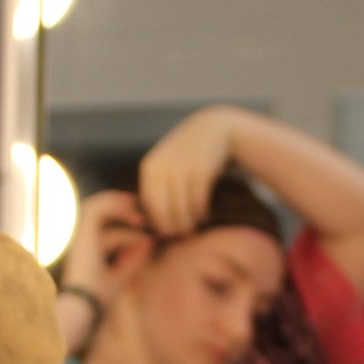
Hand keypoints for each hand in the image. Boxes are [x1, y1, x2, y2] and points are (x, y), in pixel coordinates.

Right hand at [66, 190, 153, 302]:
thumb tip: (149, 241)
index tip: (142, 225)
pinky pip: (99, 209)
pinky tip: (136, 220)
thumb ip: (134, 258)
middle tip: (140, 207)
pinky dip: (118, 209)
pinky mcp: (83, 232)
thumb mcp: (122, 273)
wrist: (86, 302)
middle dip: (118, 205)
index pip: (101, 225)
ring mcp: (79, 233)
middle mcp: (80, 237)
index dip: (122, 221)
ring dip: (120, 206)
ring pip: (97, 206)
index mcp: (85, 247)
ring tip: (141, 218)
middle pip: (96, 210)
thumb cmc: (100, 294)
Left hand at [138, 107, 241, 238]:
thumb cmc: (187, 153)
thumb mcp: (165, 162)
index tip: (167, 233)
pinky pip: (199, 202)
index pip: (150, 204)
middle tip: (183, 234)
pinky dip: (201, 212)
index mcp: (150, 167)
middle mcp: (164, 168)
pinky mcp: (202, 171)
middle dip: (174, 227)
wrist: (212, 128)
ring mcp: (183, 169)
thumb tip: (152, 220)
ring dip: (190, 222)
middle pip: (166, 210)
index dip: (159, 222)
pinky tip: (204, 215)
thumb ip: (156, 185)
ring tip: (194, 225)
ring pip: (183, 208)